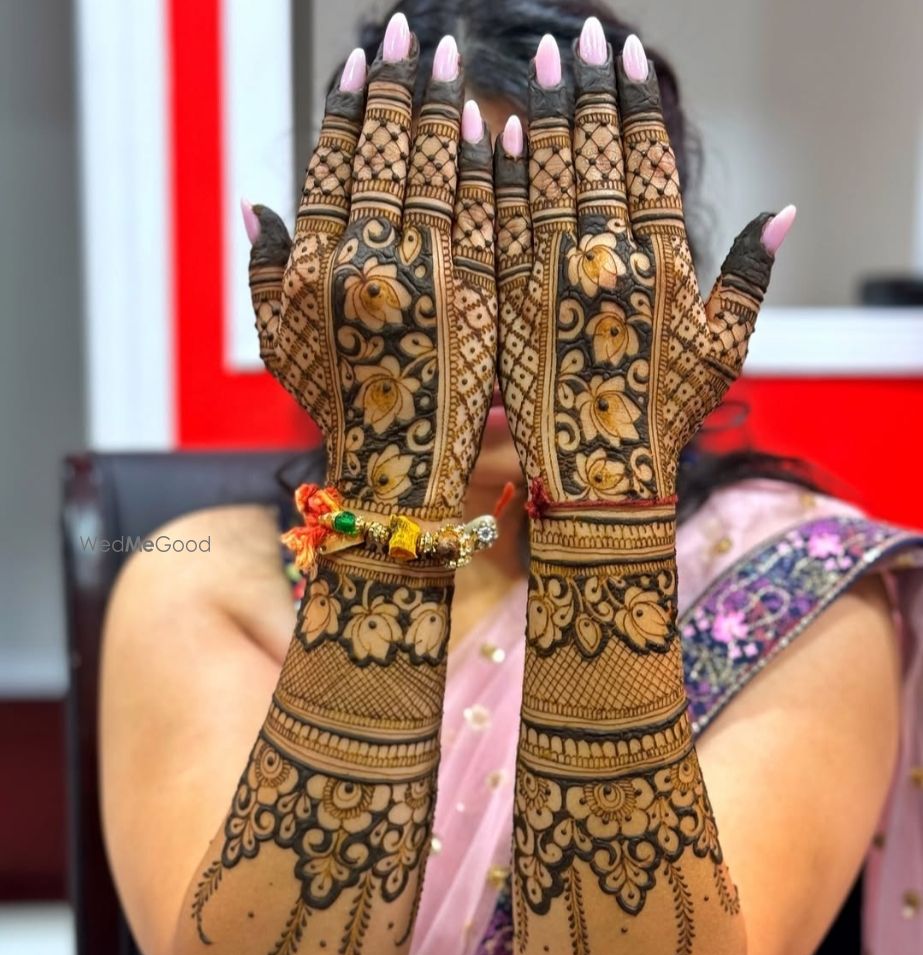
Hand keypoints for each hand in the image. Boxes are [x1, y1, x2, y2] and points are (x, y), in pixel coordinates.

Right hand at [246, 25, 495, 522]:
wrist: (401, 477)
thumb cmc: (337, 413)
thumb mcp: (280, 347)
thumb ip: (264, 272)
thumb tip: (254, 203)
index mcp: (320, 267)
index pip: (334, 162)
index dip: (348, 105)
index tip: (363, 56)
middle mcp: (374, 264)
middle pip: (389, 154)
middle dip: (401, 85)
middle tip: (414, 30)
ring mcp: (435, 282)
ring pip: (443, 174)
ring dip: (448, 107)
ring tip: (453, 55)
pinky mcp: (486, 304)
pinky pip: (492, 222)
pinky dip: (495, 172)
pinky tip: (499, 126)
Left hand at [494, 30, 792, 540]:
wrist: (600, 478)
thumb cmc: (667, 417)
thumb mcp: (724, 349)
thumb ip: (750, 275)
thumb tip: (786, 211)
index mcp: (662, 263)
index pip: (649, 162)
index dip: (636, 105)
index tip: (623, 58)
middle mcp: (607, 259)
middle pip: (596, 156)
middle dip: (586, 89)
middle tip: (577, 37)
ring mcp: (551, 279)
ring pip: (546, 178)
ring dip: (542, 114)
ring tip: (539, 59)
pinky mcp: (509, 304)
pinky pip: (500, 229)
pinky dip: (493, 179)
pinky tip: (486, 132)